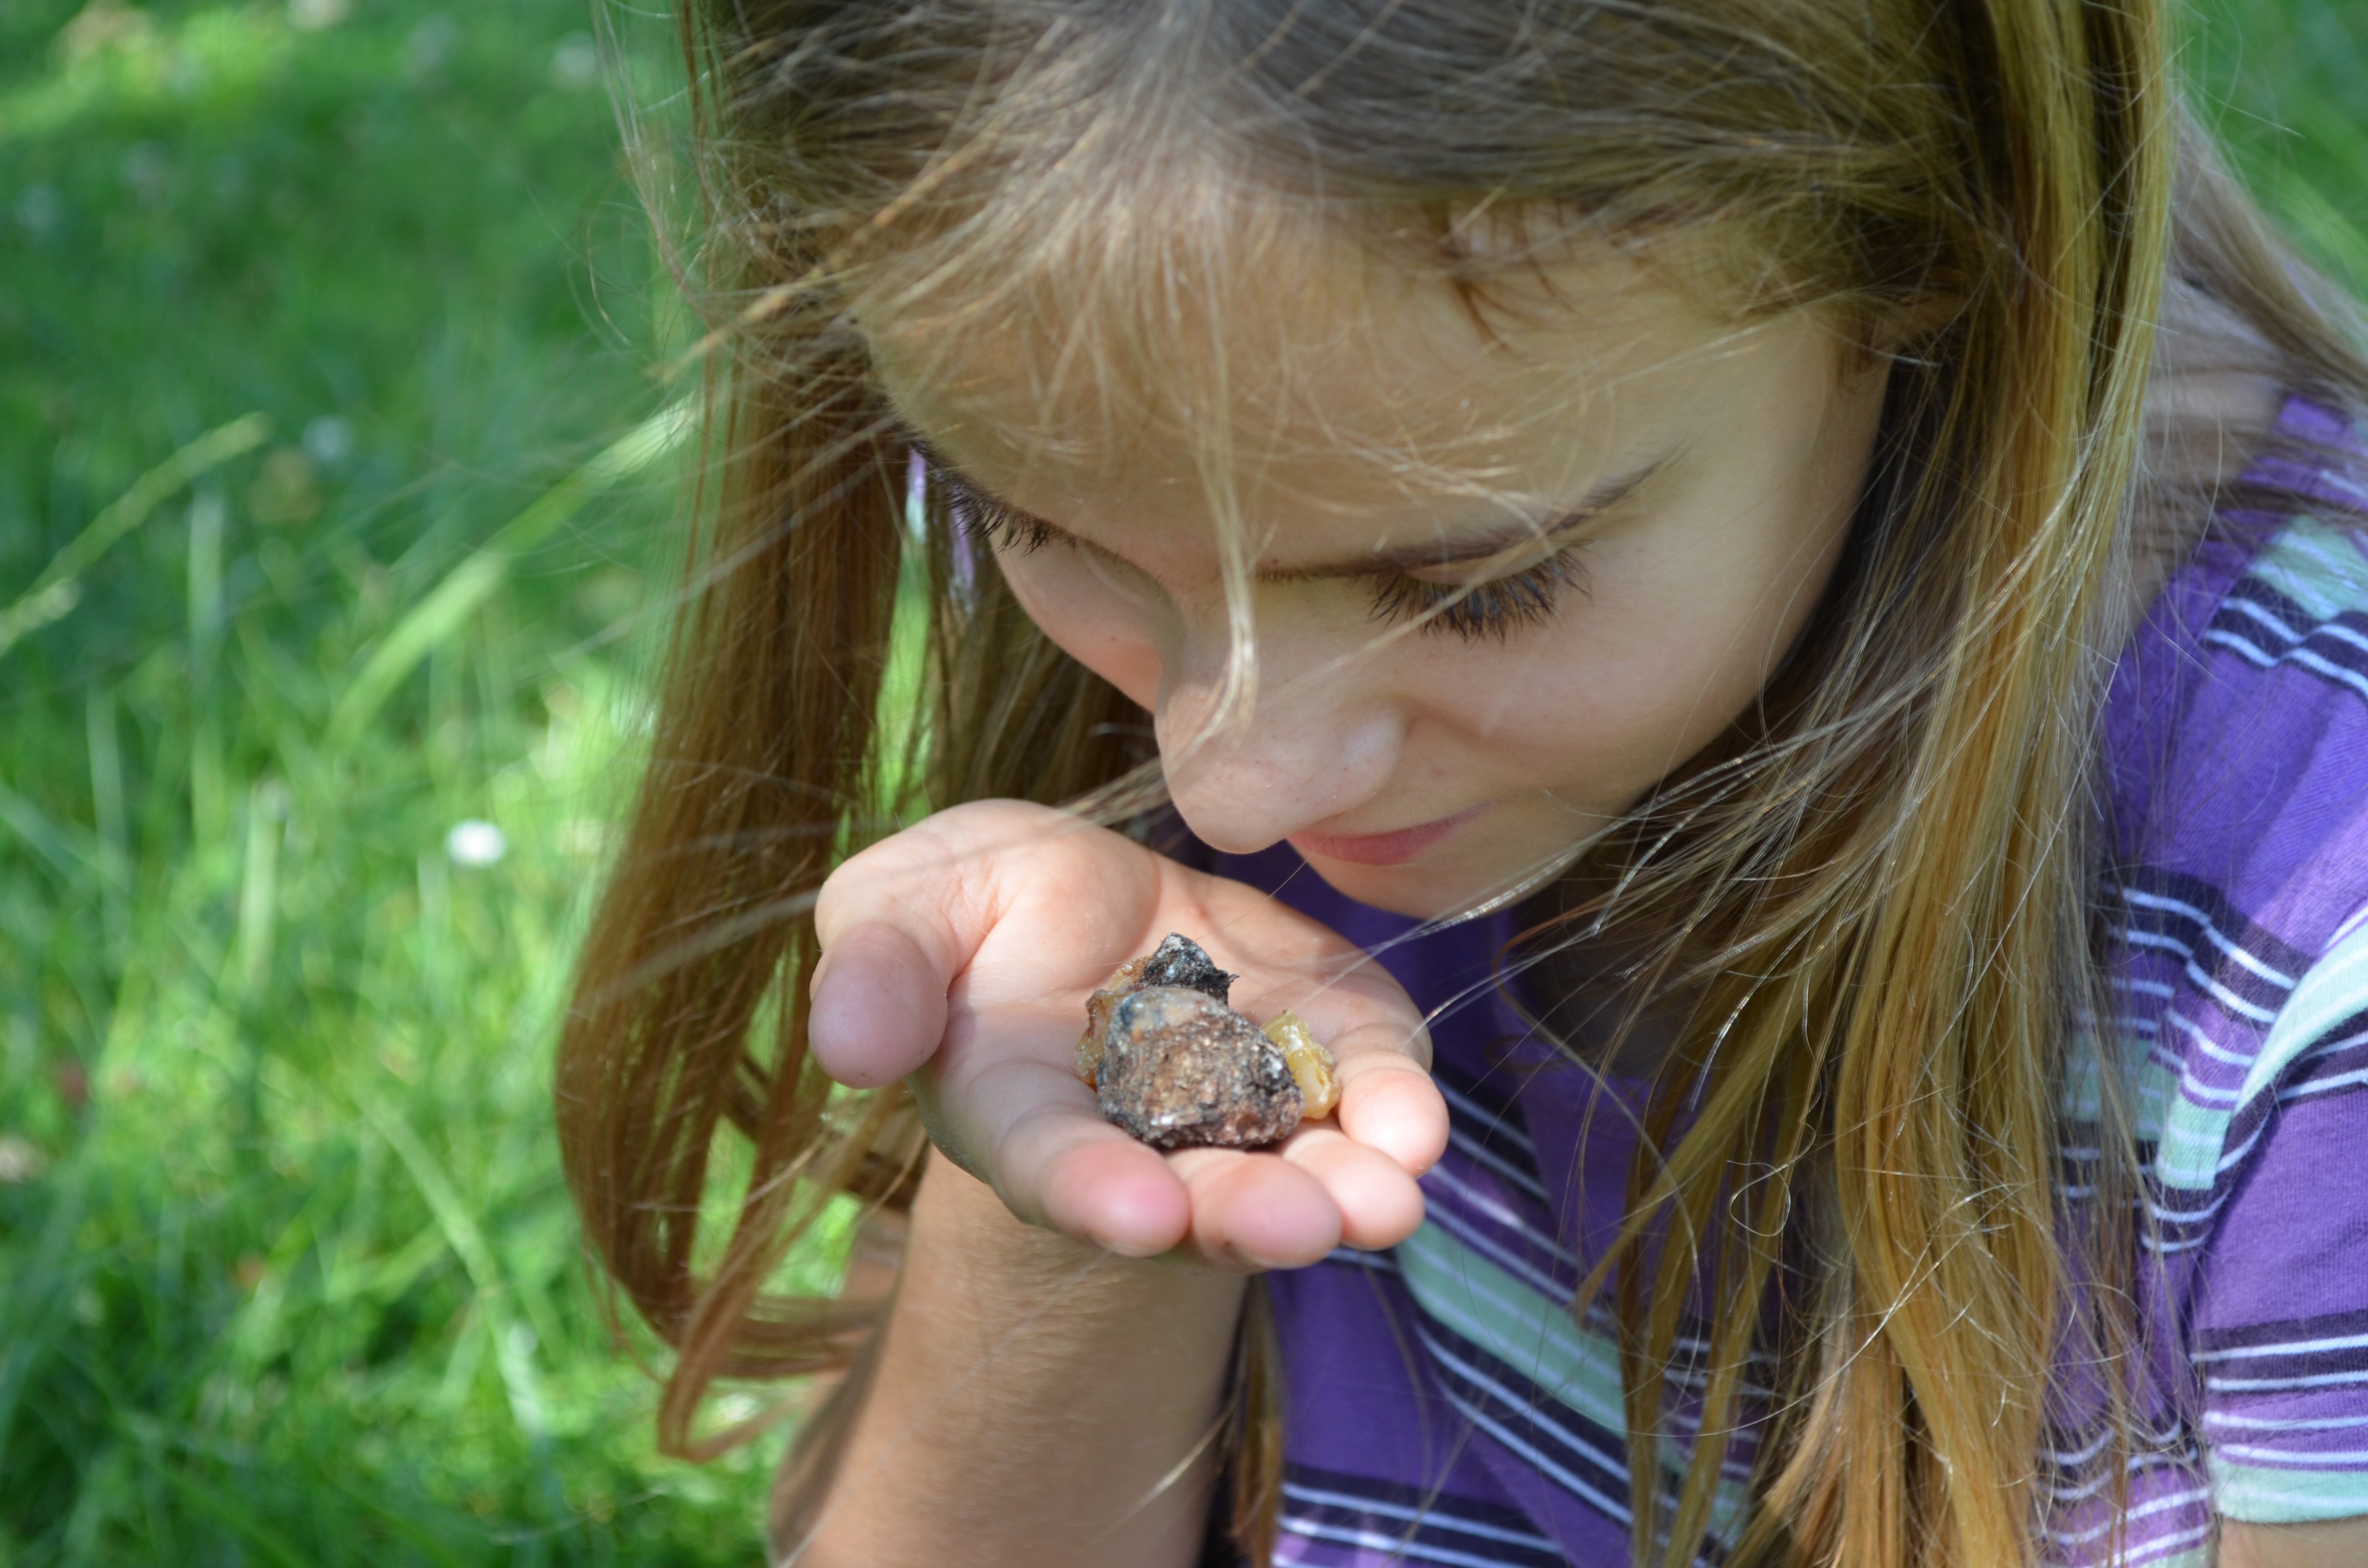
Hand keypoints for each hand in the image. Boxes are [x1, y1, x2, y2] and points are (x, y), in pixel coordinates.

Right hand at [809, 800, 1445, 1269]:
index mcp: (1022, 1114)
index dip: (1093, 1193)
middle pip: (1192, 1194)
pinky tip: (1418, 1126)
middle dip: (1244, 1213)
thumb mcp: (899, 909)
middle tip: (1300, 1227)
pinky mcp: (1324, 1047)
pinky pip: (1367, 1088)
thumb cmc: (969, 911)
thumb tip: (850, 1046)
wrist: (1085, 891)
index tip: (1139, 1216)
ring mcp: (1243, 1102)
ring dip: (1342, 1190)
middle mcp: (1140, 1138)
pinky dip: (1394, 1107)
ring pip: (1294, 1164)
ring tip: (1388, 1203)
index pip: (1052, 1165)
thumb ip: (877, 969)